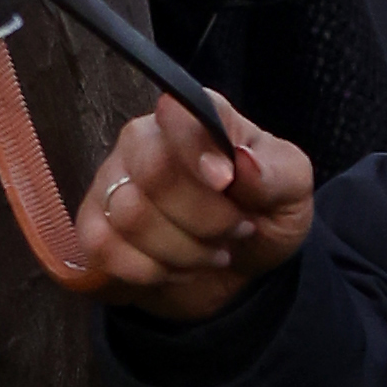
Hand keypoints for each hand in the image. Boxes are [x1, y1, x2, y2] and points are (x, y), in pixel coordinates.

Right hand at [75, 92, 314, 321]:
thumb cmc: (262, 213)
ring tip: (208, 253)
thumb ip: (277, 173)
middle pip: (154, 174)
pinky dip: (144, 271)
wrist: (235, 267)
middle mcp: (143, 138)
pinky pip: (102, 246)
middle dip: (204, 220)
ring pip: (129, 216)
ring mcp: (112, 179)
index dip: (196, 151)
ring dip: (182, 253)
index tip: (226, 183)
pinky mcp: (94, 222)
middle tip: (234, 231)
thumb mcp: (292, 192)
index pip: (176, 115)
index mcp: (193, 118)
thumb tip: (244, 161)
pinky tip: (170, 268)